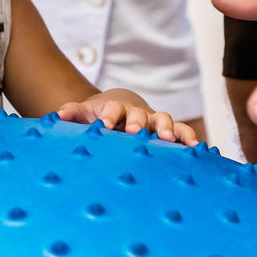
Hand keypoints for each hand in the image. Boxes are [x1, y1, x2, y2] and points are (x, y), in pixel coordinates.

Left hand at [57, 92, 198, 144]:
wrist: (119, 107)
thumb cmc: (99, 115)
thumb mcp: (85, 113)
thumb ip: (73, 113)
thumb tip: (59, 114)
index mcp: (116, 109)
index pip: (112, 109)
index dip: (109, 115)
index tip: (104, 124)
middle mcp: (137, 114)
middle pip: (139, 114)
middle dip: (137, 122)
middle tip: (134, 131)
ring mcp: (154, 122)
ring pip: (164, 121)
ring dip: (167, 129)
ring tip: (169, 140)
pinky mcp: (168, 132)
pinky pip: (182, 133)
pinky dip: (189, 139)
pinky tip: (197, 149)